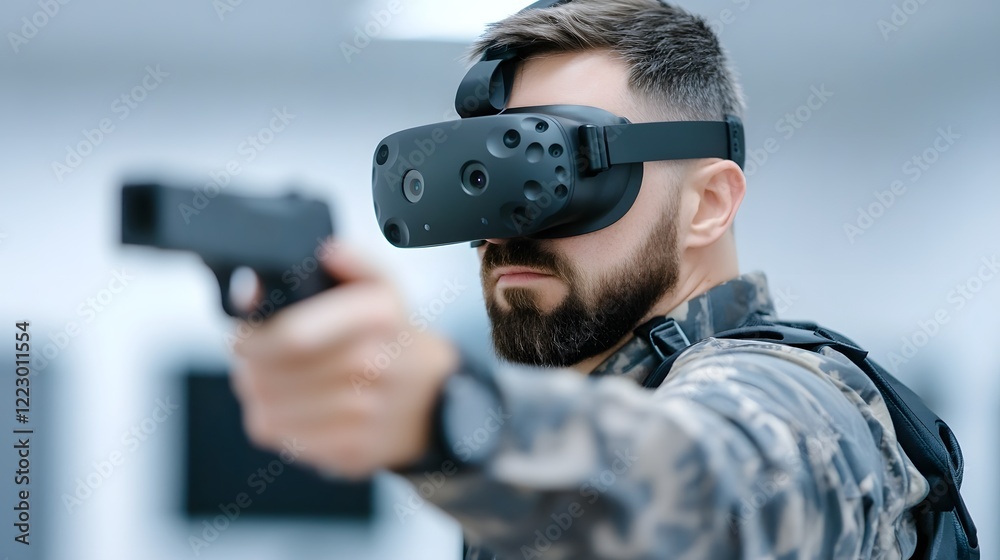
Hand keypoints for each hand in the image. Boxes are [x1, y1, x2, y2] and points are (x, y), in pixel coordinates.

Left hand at [229, 239, 459, 478]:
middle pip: (270, 376)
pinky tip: (297, 408)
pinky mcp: (352, 453)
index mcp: (377, 317)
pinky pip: (287, 442)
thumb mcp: (383, 287)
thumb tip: (323, 252)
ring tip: (274, 383)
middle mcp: (372, 367)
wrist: (440, 401)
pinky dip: (281, 425)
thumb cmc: (398, 342)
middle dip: (250, 368)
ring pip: (270, 412)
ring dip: (261, 397)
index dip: (252, 337)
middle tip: (256, 360)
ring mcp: (362, 417)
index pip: (290, 335)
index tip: (245, 336)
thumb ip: (350, 262)